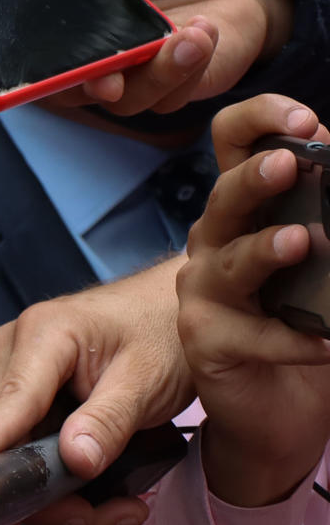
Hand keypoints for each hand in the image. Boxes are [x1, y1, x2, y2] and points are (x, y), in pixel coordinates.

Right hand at [0, 0, 290, 115]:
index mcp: (57, 19)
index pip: (15, 51)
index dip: (8, 65)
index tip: (23, 55)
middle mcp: (81, 58)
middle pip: (61, 90)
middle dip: (84, 86)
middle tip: (106, 80)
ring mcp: (125, 79)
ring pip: (121, 100)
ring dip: (157, 73)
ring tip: (190, 35)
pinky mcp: (166, 90)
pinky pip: (167, 97)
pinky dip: (189, 67)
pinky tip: (205, 31)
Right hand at [0, 257, 187, 524]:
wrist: (175, 310)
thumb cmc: (166, 332)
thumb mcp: (149, 378)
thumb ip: (110, 420)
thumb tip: (74, 461)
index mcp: (41, 335)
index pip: (10, 403)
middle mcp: (12, 354)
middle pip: (7, 440)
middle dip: (51, 490)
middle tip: (111, 516)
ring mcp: (13, 376)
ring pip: (15, 453)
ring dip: (61, 493)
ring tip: (121, 508)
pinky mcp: (24, 399)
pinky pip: (28, 450)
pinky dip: (62, 478)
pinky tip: (104, 492)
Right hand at [176, 94, 329, 506]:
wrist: (281, 405)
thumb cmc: (305, 320)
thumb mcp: (329, 262)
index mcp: (247, 207)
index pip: (233, 142)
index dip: (260, 119)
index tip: (305, 120)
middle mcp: (217, 241)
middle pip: (224, 196)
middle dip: (256, 177)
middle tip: (290, 164)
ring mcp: (205, 291)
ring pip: (228, 261)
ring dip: (265, 250)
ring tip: (301, 243)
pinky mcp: (207, 341)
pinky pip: (254, 336)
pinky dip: (297, 339)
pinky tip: (328, 343)